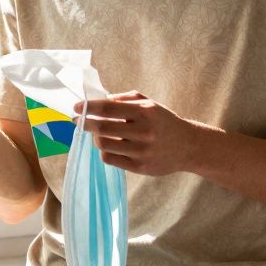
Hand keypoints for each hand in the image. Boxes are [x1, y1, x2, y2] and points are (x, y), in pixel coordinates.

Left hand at [74, 92, 204, 175]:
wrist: (188, 146)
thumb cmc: (163, 121)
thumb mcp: (149, 103)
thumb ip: (123, 99)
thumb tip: (98, 100)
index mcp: (144, 112)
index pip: (108, 108)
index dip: (88, 107)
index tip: (76, 107)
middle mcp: (143, 132)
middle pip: (102, 128)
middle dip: (85, 123)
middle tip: (78, 120)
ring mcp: (141, 151)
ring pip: (103, 145)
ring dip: (95, 137)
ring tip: (98, 133)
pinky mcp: (140, 167)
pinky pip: (110, 159)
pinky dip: (104, 151)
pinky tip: (108, 145)